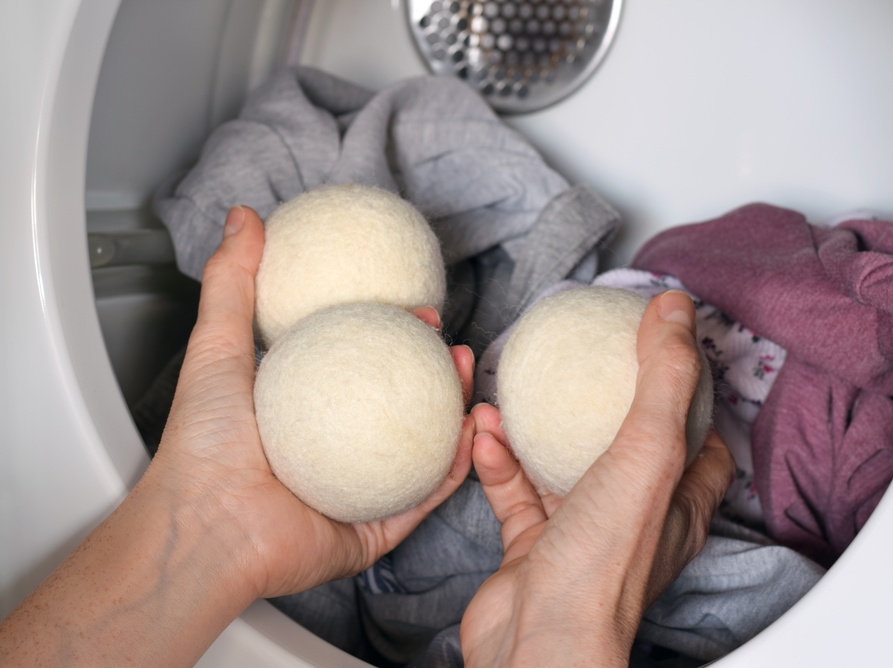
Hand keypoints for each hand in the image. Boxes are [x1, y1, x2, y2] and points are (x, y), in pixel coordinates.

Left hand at [0, 206, 474, 665]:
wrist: (206, 527)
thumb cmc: (203, 447)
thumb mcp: (216, 347)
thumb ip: (233, 282)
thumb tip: (244, 219)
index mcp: (302, 410)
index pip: (360, 363)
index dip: (394, 334)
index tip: (416, 309)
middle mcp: (333, 448)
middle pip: (400, 404)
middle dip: (436, 371)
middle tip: (453, 344)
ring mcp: (358, 490)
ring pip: (424, 448)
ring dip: (456, 412)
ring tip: (469, 377)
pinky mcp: (374, 529)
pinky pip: (424, 497)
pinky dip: (454, 467)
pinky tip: (471, 433)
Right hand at [460, 290, 734, 666]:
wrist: (538, 640)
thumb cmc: (603, 563)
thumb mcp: (647, 452)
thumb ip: (662, 379)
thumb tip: (675, 308)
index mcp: (679, 502)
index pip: (701, 440)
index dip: (690, 395)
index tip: (661, 351)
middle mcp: (636, 518)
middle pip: (629, 447)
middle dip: (604, 402)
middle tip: (583, 359)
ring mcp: (583, 533)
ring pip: (562, 465)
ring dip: (537, 427)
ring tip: (515, 388)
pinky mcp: (534, 548)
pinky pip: (516, 492)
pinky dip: (499, 460)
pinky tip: (482, 431)